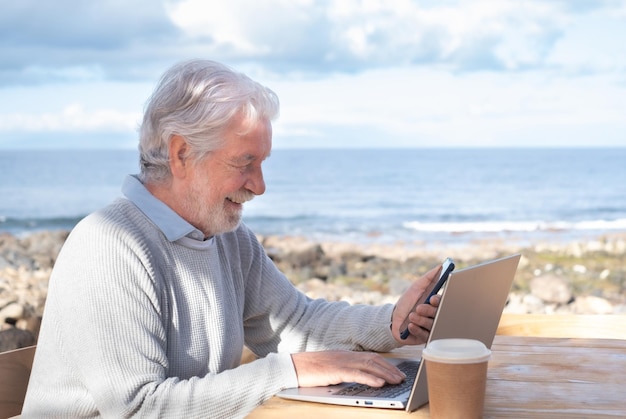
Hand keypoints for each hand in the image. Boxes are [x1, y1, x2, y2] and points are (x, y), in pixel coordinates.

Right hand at [291, 351, 405, 387]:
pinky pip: (357, 374)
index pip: (370, 357)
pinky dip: (370, 378)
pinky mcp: (336, 371)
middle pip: (374, 360)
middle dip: (390, 369)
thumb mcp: (330, 369)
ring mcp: (341, 362)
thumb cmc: (309, 369)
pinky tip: (380, 383)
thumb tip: (357, 377)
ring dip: (385, 373)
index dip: (386, 364)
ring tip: (397, 380)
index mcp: (345, 355)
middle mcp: (346, 356)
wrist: (292, 366)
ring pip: (369, 366)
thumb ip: (343, 370)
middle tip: (402, 377)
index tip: (396, 371)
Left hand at [391, 266, 441, 344]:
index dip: (438, 301)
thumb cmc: (407, 302)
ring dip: (421, 320)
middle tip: (419, 307)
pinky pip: (424, 336)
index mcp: (437, 305)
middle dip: (429, 311)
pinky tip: (410, 325)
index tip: (432, 298)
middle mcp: (436, 317)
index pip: (443, 303)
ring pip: (432, 326)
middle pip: (439, 315)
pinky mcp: (424, 338)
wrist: (393, 317)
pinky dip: (417, 329)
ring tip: (411, 315)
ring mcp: (431, 328)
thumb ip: (429, 277)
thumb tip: (440, 266)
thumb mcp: (417, 287)